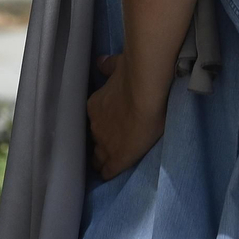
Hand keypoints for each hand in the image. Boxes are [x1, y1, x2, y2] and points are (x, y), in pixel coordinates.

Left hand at [86, 54, 165, 178]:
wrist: (143, 94)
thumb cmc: (131, 78)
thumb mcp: (115, 67)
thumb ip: (108, 67)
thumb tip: (101, 62)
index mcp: (95, 106)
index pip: (95, 122)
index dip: (101, 126)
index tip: (106, 127)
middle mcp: (95, 125)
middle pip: (94, 138)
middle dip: (100, 140)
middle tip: (109, 143)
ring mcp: (104, 144)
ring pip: (98, 155)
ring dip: (102, 157)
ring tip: (105, 163)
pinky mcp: (116, 159)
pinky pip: (107, 170)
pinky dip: (107, 173)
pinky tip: (107, 176)